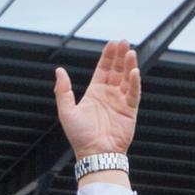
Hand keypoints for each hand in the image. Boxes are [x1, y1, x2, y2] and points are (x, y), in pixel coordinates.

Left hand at [56, 40, 140, 161]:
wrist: (95, 153)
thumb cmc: (79, 135)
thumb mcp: (66, 112)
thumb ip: (63, 91)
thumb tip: (59, 70)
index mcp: (94, 93)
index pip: (103, 70)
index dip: (107, 56)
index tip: (112, 43)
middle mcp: (109, 94)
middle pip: (117, 70)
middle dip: (120, 55)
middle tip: (124, 42)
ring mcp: (121, 101)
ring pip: (127, 78)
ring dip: (129, 65)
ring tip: (131, 52)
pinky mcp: (131, 109)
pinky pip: (134, 92)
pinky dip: (135, 82)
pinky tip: (135, 71)